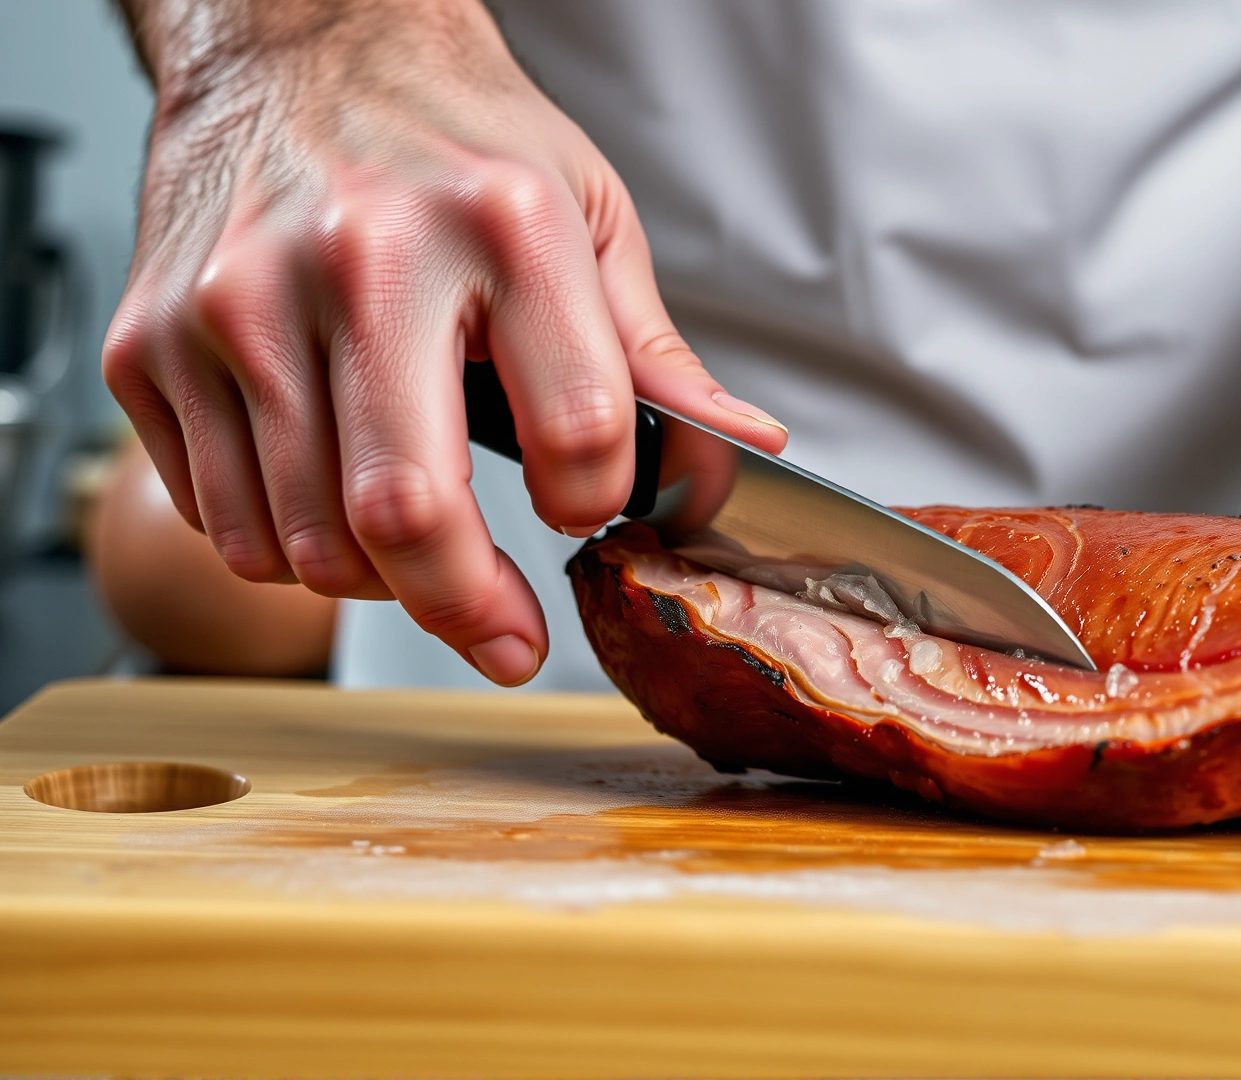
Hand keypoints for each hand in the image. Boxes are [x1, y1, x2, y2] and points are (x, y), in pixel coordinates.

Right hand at [105, 0, 785, 684]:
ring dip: (378, 584)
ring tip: (418, 546)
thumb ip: (657, 355)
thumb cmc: (454, 141)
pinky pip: (221, 520)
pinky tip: (332, 497)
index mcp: (501, 226)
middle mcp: (360, 261)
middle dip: (468, 610)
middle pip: (407, 513)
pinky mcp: (150, 344)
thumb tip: (738, 449)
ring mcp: (237, 305)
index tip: (582, 507)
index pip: (579, 435)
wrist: (298, 48)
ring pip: (303, 543)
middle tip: (505, 636)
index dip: (594, 505)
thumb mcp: (589, 217)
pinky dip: (286, 548)